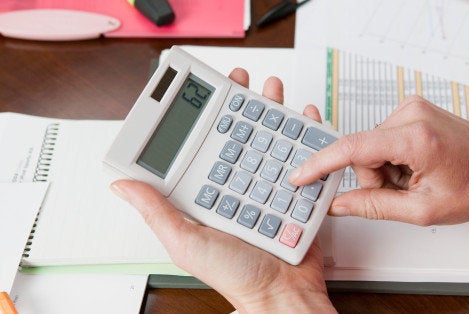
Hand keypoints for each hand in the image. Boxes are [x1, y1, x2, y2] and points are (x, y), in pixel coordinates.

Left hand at [111, 69, 334, 312]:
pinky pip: (302, 158)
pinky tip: (303, 119)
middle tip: (243, 81)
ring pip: (271, 140)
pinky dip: (305, 134)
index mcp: (209, 194)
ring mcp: (268, 187)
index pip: (204, 147)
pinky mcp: (295, 191)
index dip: (204, 117)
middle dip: (243, 103)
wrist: (285, 293)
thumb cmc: (237, 275)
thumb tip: (122, 184)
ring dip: (274, 110)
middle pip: (240, 135)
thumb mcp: (187, 242)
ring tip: (273, 91)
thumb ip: (157, 212)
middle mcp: (238, 186)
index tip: (206, 94)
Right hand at [290, 96, 468, 225]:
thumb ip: (375, 206)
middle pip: (362, 152)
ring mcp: (413, 108)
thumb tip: (339, 204)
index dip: (321, 164)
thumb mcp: (424, 209)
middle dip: (375, 178)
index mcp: (416, 138)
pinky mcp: (414, 110)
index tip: (300, 175)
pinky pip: (385, 138)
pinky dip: (394, 158)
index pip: (352, 148)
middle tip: (405, 191)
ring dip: (387, 169)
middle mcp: (412, 114)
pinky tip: (417, 167)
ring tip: (417, 179)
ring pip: (372, 147)